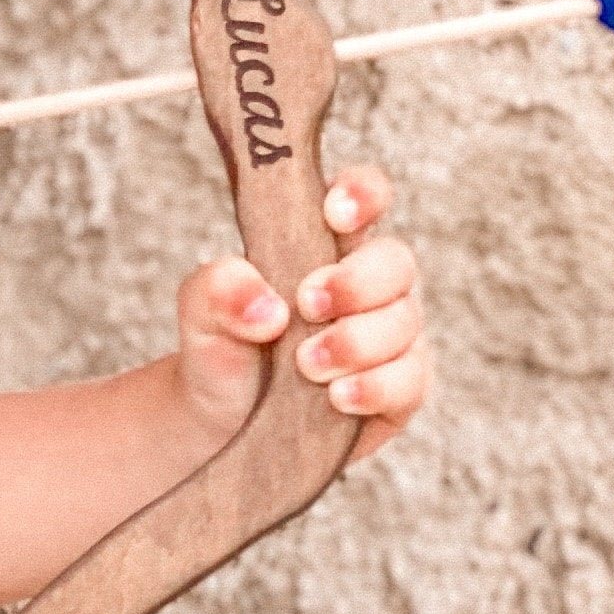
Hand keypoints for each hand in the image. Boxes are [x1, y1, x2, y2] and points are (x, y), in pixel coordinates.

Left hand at [175, 166, 426, 462]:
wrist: (220, 419)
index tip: (335, 214)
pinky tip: (337, 396)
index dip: (363, 194)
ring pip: (404, 322)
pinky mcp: (399, 388)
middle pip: (396, 261)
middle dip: (356, 282)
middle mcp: (368, 284)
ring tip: (305, 365)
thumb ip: (220, 288)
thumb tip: (269, 309)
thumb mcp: (202, 311)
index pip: (365, 196)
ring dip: (355, 342)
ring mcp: (390, 335)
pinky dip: (375, 387)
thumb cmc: (223, 347)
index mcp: (324, 244)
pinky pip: (411, 380)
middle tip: (308, 305)